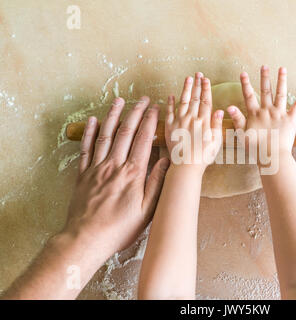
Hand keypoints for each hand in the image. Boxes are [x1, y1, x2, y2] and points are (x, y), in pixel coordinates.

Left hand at [65, 97, 168, 257]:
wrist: (86, 238)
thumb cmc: (120, 228)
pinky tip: (93, 120)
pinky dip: (89, 133)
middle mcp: (114, 166)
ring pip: (105, 135)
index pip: (144, 140)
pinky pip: (86, 148)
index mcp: (133, 173)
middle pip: (126, 132)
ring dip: (113, 116)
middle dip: (136, 112)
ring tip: (119, 101)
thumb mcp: (147, 210)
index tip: (156, 109)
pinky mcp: (83, 175)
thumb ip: (157, 183)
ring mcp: (96, 168)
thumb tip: (165, 161)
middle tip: (143, 99)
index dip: (151, 122)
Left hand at [165, 72, 223, 172]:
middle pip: (195, 98)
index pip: (206, 101)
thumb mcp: (216, 142)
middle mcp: (191, 119)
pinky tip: (171, 95)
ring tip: (188, 78)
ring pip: (183, 101)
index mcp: (204, 121)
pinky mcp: (169, 127)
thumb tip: (219, 110)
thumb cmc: (203, 156)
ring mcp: (179, 122)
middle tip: (198, 74)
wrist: (186, 166)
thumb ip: (217, 125)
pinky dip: (170, 103)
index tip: (206, 79)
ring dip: (186, 89)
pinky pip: (169, 112)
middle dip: (197, 84)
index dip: (206, 89)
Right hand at [226, 65, 295, 160]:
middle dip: (264, 77)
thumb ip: (237, 120)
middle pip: (265, 91)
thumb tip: (229, 107)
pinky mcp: (290, 120)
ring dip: (281, 80)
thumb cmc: (256, 149)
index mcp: (255, 114)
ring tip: (282, 68)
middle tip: (264, 66)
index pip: (248, 96)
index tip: (243, 73)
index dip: (245, 84)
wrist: (273, 156)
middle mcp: (267, 111)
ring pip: (280, 94)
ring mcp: (279, 114)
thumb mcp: (242, 135)